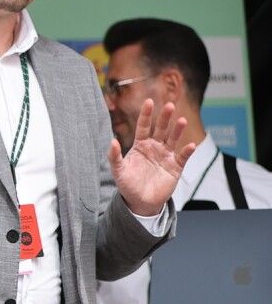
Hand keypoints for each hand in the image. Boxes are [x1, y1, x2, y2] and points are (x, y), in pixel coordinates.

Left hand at [110, 98, 194, 216]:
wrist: (140, 201)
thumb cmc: (128, 184)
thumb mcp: (118, 170)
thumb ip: (114, 156)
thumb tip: (112, 141)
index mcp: (140, 145)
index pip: (144, 126)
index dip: (146, 115)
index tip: (149, 101)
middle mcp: (155, 147)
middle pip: (161, 129)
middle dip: (165, 118)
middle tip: (170, 105)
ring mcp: (166, 156)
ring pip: (173, 140)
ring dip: (178, 130)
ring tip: (181, 120)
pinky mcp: (176, 167)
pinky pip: (183, 157)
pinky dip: (186, 151)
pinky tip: (190, 145)